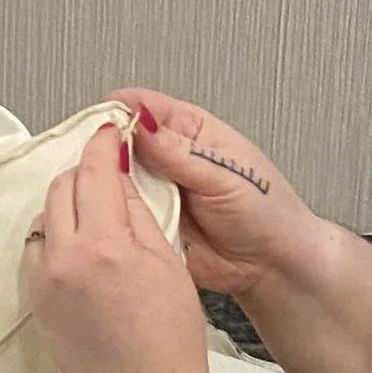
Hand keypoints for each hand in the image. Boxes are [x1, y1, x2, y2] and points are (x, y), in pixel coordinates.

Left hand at [25, 125, 213, 372]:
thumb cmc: (169, 342)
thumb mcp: (168, 263)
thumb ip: (139, 213)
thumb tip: (120, 177)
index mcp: (105, 245)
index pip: (95, 173)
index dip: (103, 145)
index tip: (111, 132)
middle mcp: (65, 259)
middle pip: (62, 188)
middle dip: (84, 172)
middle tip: (108, 170)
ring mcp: (44, 281)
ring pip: (45, 217)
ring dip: (68, 203)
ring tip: (97, 211)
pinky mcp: (36, 301)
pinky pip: (37, 250)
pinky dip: (55, 236)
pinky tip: (80, 246)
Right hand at [105, 89, 323, 308]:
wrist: (272, 265)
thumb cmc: (265, 211)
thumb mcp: (226, 174)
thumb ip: (181, 151)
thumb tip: (142, 124)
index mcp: (189, 129)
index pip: (143, 108)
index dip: (118, 114)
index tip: (101, 128)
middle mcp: (167, 157)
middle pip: (119, 143)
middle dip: (104, 153)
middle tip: (99, 166)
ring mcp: (155, 191)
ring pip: (114, 180)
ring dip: (109, 187)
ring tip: (111, 196)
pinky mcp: (148, 223)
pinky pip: (121, 216)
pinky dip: (115, 218)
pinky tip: (118, 221)